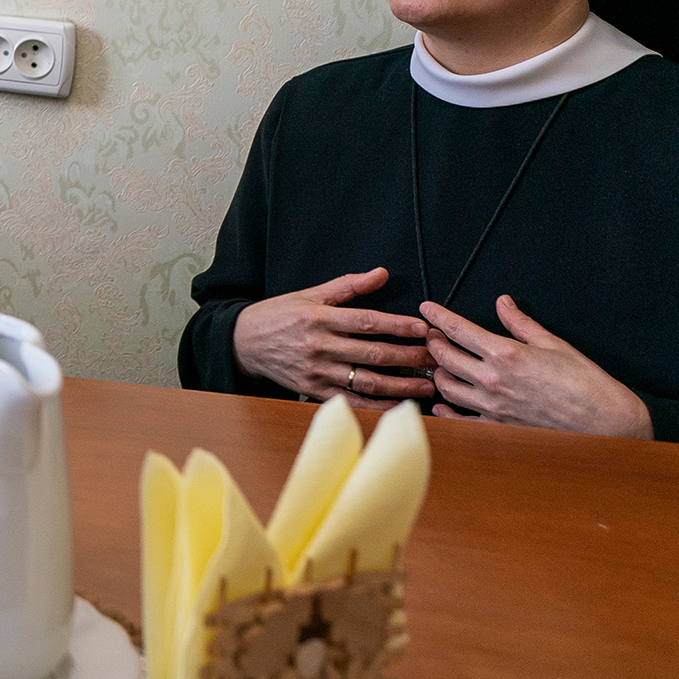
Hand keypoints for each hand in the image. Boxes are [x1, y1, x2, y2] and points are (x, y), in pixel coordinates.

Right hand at [231, 267, 437, 404]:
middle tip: (436, 358)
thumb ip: (347, 286)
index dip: (398, 325)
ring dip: (400, 384)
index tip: (424, 329)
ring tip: (426, 385)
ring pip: (366, 380)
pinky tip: (398, 405)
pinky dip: (376, 405)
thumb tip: (381, 273)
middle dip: (409, 356)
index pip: (367, 321)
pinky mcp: (312, 390)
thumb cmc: (278, 315)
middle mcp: (319, 345)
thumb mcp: (308, 293)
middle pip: (373, 353)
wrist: (242, 343)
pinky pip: (350, 401)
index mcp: (319, 317)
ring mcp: (316, 371)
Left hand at [421, 296, 651, 435]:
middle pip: (445, 356)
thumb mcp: (554, 344)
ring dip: (438, 372)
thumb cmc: (585, 382)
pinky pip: (460, 420)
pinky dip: (445, 410)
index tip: (427, 308)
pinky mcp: (497, 427)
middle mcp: (492, 380)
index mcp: (505, 354)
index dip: (439, 316)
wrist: (604, 423)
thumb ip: (521, 323)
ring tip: (439, 363)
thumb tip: (503, 303)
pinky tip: (442, 403)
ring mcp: (492, 406)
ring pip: (446, 387)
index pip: (459, 330)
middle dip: (434, 342)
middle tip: (432, 334)